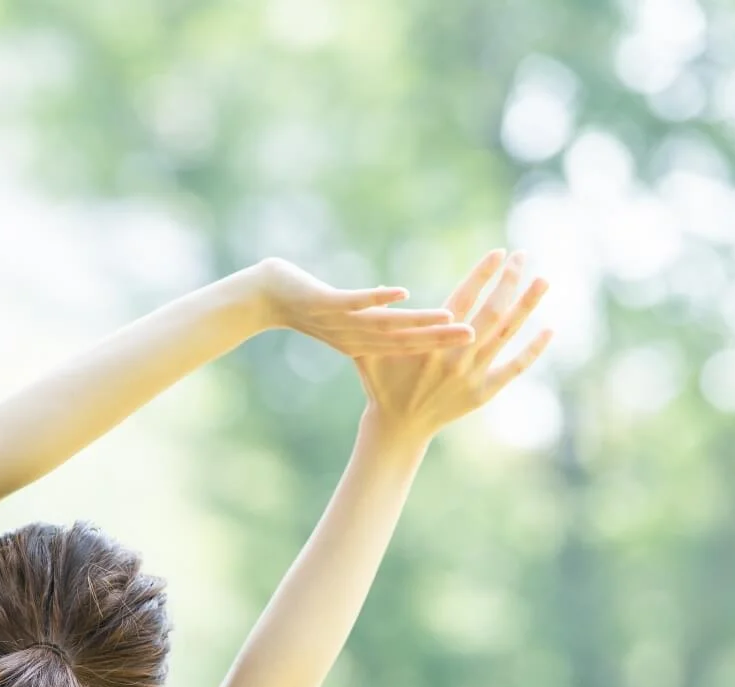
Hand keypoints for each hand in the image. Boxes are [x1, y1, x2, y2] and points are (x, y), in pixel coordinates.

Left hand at [255, 256, 476, 355]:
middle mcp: (352, 337)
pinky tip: (402, 291)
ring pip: (383, 324)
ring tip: (448, 316)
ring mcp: (338, 321)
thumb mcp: (342, 312)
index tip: (471, 341)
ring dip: (415, 321)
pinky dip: (377, 298)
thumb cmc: (304, 302)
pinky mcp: (323, 302)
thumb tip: (399, 303)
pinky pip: (353, 301)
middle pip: (401, 340)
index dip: (436, 346)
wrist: (261, 297)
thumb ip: (371, 314)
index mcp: (358, 343)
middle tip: (473, 335)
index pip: (404, 347)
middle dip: (438, 338)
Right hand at [353, 248, 552, 440]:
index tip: (498, 253)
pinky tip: (549, 330)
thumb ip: (377, 321)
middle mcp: (455, 357)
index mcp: (430, 342)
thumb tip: (381, 288)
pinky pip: (513, 368)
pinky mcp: (483, 393)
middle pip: (490, 312)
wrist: (399, 426)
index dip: (482, 274)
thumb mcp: (369, 352)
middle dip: (508, 281)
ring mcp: (472, 375)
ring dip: (526, 306)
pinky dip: (533, 350)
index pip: (463, 299)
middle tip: (522, 256)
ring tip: (543, 280)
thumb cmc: (382, 382)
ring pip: (505, 335)